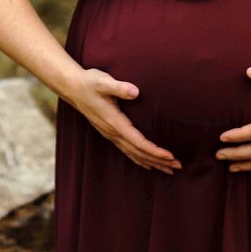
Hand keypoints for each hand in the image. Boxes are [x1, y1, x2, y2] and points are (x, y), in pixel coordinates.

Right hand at [65, 67, 181, 174]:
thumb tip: (136, 91)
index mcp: (114, 123)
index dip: (155, 151)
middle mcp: (112, 133)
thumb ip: (119, 87)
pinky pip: (127, 151)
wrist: (72, 87)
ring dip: (151, 163)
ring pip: (133, 154)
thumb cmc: (90, 82)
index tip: (171, 155)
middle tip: (178, 166)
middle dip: (159, 161)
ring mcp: (110, 134)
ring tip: (168, 169)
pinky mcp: (109, 132)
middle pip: (139, 153)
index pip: (139, 142)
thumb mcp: (103, 81)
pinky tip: (147, 164)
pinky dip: (139, 159)